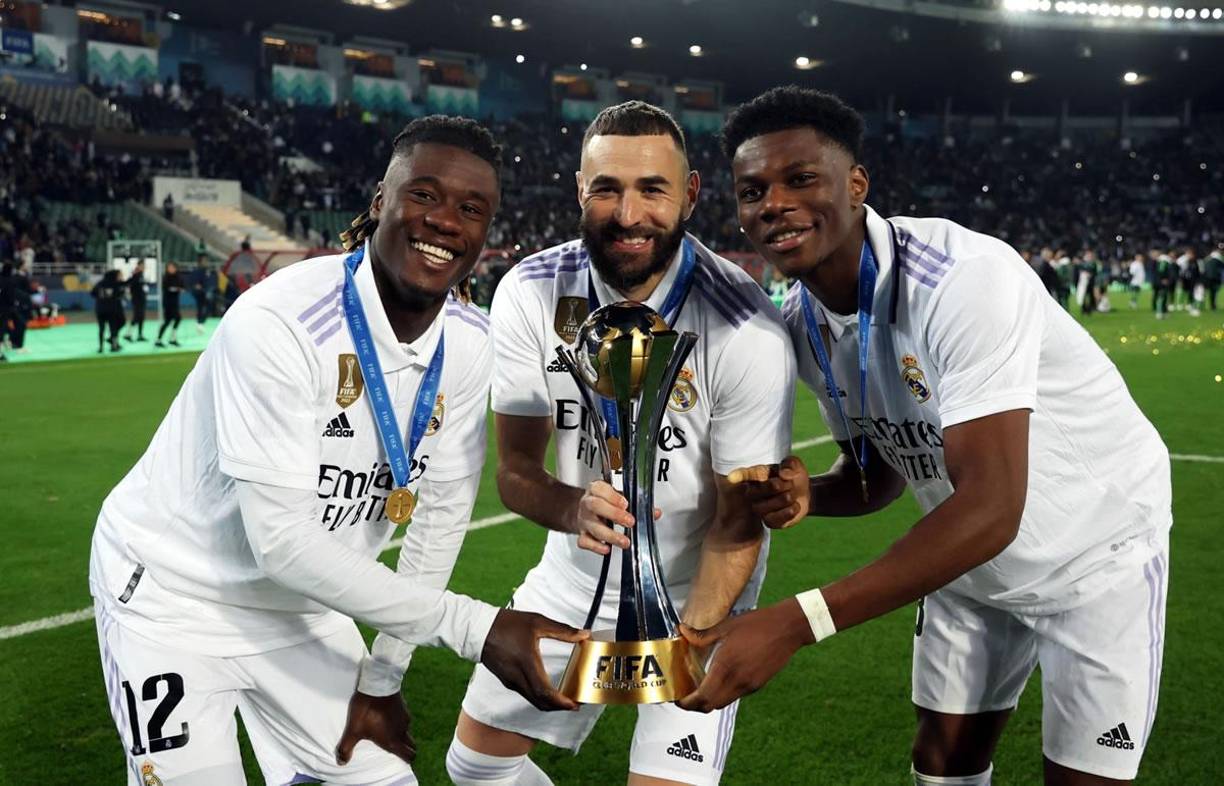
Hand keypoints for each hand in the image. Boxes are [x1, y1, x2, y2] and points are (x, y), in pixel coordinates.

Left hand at [335, 691, 414, 765]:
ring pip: (407, 731)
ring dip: (400, 734)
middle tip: (395, 748)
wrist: (377, 684)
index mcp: (393, 740)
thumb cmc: (366, 709)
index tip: (401, 760)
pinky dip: (398, 722)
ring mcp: (405, 717)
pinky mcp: (404, 706)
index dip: (407, 759)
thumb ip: (346, 747)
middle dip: (406, 749)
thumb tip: (341, 762)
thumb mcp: (353, 729)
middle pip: (411, 745)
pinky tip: (387, 717)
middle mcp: (402, 730)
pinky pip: (404, 719)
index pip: (410, 755)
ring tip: (387, 731)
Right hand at [480, 608, 588, 711]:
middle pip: (541, 703)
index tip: (576, 704)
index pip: (545, 693)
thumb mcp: (537, 622)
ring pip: (533, 700)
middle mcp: (518, 677)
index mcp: (527, 664)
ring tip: (565, 698)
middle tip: (575, 704)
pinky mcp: (507, 680)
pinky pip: (526, 694)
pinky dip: (540, 697)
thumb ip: (562, 630)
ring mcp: (511, 681)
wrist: (478, 629)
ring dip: (550, 704)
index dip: (562, 703)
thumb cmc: (507, 624)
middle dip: (559, 707)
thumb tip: (585, 634)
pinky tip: (548, 689)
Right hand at [571, 480, 659, 554]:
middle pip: (596, 506)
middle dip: (614, 514)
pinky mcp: (582, 534)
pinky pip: (585, 541)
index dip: (613, 496)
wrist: (588, 510)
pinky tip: (607, 548)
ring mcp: (584, 519)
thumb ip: (637, 504)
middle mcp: (588, 503)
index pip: (600, 488)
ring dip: (610, 535)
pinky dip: (596, 546)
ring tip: (624, 541)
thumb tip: (655, 513)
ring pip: (593, 526)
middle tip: (630, 522)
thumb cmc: (605, 502)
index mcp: (596, 489)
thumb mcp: (619, 497)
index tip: (626, 504)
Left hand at [675, 598, 812, 712]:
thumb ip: (701, 635)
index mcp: (726, 667)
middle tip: (686, 695)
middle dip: (695, 705)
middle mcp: (737, 681)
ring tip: (700, 687)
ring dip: (709, 700)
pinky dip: (723, 693)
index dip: (687, 703)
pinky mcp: (758, 684)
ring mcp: (749, 685)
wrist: (787, 629)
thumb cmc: (756, 624)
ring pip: (723, 702)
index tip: (677, 698)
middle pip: (710, 706)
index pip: (702, 697)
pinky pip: (735, 695)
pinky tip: (720, 679)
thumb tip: (682, 631)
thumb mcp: (726, 626)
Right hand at [728, 455, 809, 528]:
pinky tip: (794, 506)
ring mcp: (759, 508)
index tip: (732, 478)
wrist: (805, 494)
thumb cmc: (794, 476)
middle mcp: (753, 492)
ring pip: (772, 504)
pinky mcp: (769, 521)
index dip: (739, 476)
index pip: (745, 474)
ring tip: (791, 495)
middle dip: (781, 485)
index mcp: (756, 474)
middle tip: (789, 484)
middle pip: (764, 488)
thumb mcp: (795, 465)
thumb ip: (790, 464)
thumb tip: (783, 473)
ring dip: (788, 498)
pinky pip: (778, 518)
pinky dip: (791, 511)